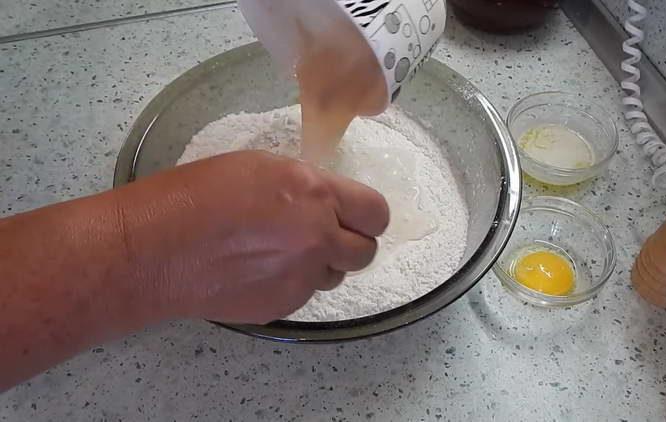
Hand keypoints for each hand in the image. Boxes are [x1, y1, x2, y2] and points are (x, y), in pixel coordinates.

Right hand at [116, 150, 388, 323]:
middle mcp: (317, 238)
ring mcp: (301, 277)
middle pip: (366, 252)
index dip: (369, 215)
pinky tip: (259, 270)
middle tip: (324, 236)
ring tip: (281, 252)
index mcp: (313, 194)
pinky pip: (305, 293)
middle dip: (351, 243)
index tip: (357, 216)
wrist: (153, 250)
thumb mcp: (260, 167)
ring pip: (337, 275)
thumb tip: (326, 202)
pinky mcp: (283, 306)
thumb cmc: (195, 195)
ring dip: (322, 264)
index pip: (376, 212)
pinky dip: (293, 282)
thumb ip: (305, 187)